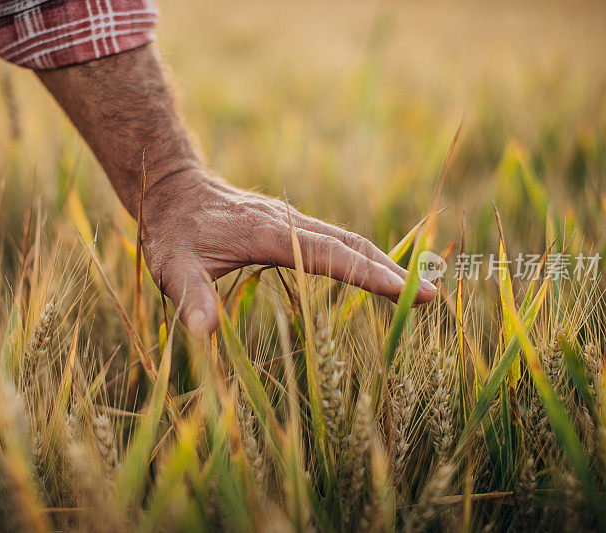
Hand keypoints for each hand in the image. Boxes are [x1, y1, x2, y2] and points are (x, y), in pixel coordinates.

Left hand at [142, 169, 438, 338]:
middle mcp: (288, 221)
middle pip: (351, 244)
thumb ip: (188, 297)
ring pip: (347, 240)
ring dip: (383, 262)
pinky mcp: (289, 224)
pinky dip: (362, 257)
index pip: (330, 255)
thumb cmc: (171, 231)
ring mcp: (291, 220)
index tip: (409, 292)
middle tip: (434, 296)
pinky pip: (335, 240)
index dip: (370, 275)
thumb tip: (204, 336)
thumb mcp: (170, 265)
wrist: (172, 188)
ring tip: (420, 287)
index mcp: (267, 232)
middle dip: (392, 271)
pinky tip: (375, 273)